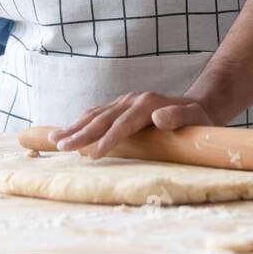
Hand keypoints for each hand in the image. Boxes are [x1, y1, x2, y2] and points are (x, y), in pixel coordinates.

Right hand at [48, 92, 213, 158]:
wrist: (198, 105)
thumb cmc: (198, 118)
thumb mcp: (195, 118)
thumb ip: (178, 117)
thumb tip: (159, 117)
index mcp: (148, 104)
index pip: (123, 123)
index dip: (108, 138)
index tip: (93, 154)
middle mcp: (133, 99)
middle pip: (103, 117)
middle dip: (81, 133)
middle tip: (61, 147)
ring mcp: (126, 100)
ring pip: (96, 114)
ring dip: (74, 126)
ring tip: (54, 139)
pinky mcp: (122, 105)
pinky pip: (98, 112)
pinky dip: (81, 121)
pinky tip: (67, 130)